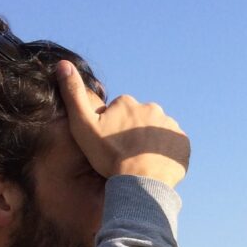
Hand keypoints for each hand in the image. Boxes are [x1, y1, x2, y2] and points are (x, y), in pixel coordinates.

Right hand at [54, 61, 189, 186]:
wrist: (140, 183)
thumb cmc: (109, 156)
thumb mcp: (83, 125)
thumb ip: (73, 94)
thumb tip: (63, 63)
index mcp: (128, 102)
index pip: (120, 114)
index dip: (113, 130)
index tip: (111, 145)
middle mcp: (152, 108)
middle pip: (140, 122)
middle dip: (134, 135)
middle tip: (126, 155)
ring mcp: (169, 125)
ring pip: (156, 133)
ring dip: (150, 144)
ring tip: (141, 162)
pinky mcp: (183, 142)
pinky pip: (173, 146)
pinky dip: (166, 154)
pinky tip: (156, 166)